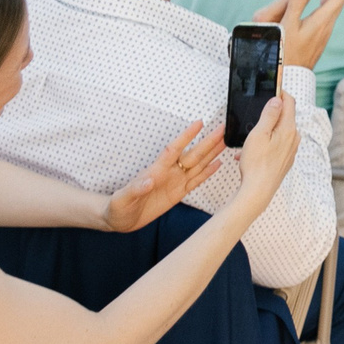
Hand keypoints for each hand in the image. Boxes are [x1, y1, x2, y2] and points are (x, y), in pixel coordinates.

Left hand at [104, 122, 225, 230]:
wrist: (119, 220)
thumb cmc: (117, 208)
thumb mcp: (122, 200)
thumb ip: (135, 189)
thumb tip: (149, 180)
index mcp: (155, 171)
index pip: (173, 150)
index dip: (186, 137)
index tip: (199, 123)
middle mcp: (168, 173)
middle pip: (192, 154)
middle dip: (208, 141)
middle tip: (223, 128)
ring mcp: (175, 182)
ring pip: (198, 165)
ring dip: (212, 153)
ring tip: (226, 141)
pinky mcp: (178, 193)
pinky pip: (196, 181)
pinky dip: (208, 172)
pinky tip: (218, 163)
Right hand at [228, 96, 299, 203]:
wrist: (258, 191)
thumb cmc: (256, 163)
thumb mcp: (258, 134)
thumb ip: (269, 115)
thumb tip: (278, 99)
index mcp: (288, 129)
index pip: (290, 103)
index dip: (281, 93)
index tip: (272, 88)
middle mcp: (294, 138)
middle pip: (285, 117)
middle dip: (271, 113)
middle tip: (255, 116)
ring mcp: (290, 150)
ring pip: (279, 132)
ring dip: (265, 131)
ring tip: (248, 140)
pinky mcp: (285, 160)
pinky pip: (276, 145)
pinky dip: (264, 144)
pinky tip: (249, 153)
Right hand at [254, 0, 343, 69]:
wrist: (289, 79)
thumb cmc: (285, 53)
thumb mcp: (287, 27)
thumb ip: (296, 5)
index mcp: (320, 22)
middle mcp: (325, 28)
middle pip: (337, 3)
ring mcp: (323, 35)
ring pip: (332, 10)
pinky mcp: (318, 40)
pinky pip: (327, 17)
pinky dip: (327, 5)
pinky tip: (323, 4)